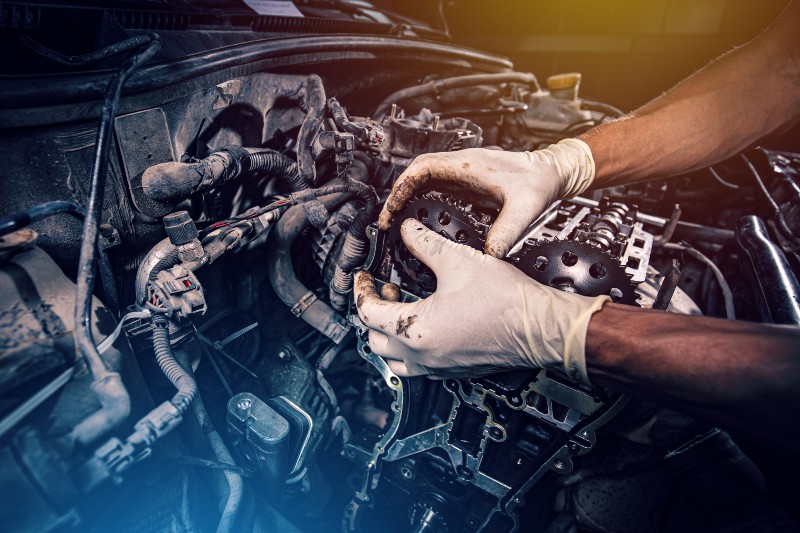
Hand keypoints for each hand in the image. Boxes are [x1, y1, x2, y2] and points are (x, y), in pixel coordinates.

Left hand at [353, 218, 608, 381]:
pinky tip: (426, 322)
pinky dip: (410, 346)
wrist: (541, 327)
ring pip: (395, 360)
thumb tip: (407, 230)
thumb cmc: (505, 300)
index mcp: (416, 330)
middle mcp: (423, 356)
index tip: (364, 275)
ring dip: (390, 334)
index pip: (368, 313)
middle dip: (374, 312)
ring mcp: (439, 368)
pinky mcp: (455, 370)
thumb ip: (425, 244)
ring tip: (403, 306)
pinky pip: (419, 366)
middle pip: (376, 341)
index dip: (362, 290)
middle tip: (387, 286)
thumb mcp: (459, 260)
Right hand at [377, 139, 594, 257]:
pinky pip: (436, 189)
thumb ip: (507, 231)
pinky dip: (422, 202)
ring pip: (424, 182)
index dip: (402, 186)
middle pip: (416, 175)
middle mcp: (460, 167)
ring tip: (395, 222)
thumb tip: (489, 255)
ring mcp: (462, 175)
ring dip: (407, 198)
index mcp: (467, 166)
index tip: (392, 207)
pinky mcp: (467, 184)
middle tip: (386, 221)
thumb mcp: (526, 208)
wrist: (554, 172)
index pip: (422, 168)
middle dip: (397, 196)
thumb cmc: (540, 182)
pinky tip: (418, 219)